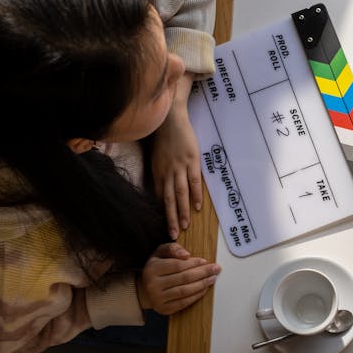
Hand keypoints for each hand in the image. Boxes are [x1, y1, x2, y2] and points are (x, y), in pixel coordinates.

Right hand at [136, 242, 219, 313]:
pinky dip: (196, 295)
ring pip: (185, 291)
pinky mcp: (164, 309)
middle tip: (215, 269)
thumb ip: (173, 248)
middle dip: (202, 273)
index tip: (205, 261)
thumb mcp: (160, 253)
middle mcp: (153, 284)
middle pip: (184, 278)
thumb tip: (186, 254)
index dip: (194, 263)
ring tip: (212, 279)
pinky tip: (204, 289)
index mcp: (152, 268)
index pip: (178, 265)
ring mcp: (158, 298)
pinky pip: (184, 302)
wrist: (144, 289)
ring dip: (202, 284)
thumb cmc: (157, 268)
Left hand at [152, 72, 201, 239]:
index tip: (164, 226)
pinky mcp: (191, 160)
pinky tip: (196, 207)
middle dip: (170, 218)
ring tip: (184, 225)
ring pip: (180, 194)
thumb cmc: (163, 137)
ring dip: (182, 211)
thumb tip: (163, 189)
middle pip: (168, 200)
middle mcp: (166, 172)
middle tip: (171, 234)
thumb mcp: (157, 156)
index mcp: (157, 171)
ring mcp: (179, 166)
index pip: (160, 197)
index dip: (162, 212)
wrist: (169, 118)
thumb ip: (160, 172)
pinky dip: (195, 195)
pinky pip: (193, 181)